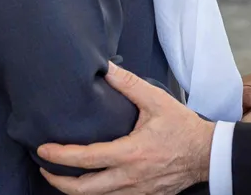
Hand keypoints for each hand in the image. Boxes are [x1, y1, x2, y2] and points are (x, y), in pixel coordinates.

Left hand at [38, 62, 212, 194]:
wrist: (207, 154)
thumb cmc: (183, 127)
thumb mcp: (157, 101)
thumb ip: (129, 84)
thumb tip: (106, 68)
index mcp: (130, 154)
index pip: (85, 159)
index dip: (60, 156)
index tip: (43, 149)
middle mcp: (129, 178)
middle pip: (83, 190)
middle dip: (58, 181)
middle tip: (45, 168)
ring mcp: (136, 192)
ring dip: (75, 189)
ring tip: (63, 175)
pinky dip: (96, 193)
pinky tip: (91, 182)